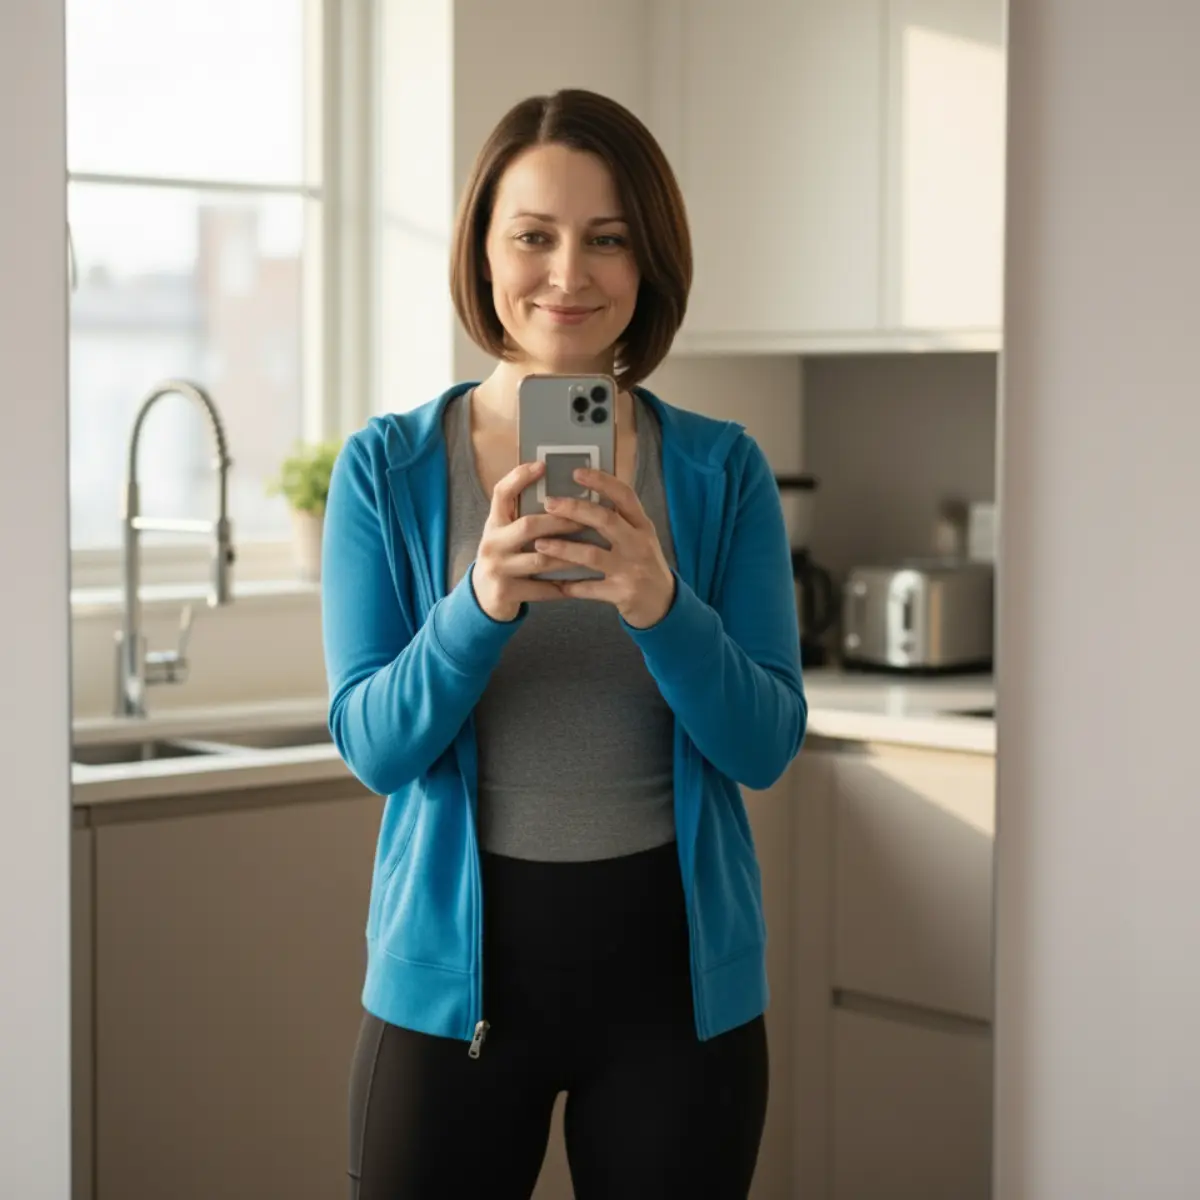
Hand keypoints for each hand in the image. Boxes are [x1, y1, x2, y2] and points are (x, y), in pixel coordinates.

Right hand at [472, 461, 583, 621]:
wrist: (483, 597)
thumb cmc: (505, 557)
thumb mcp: (506, 534)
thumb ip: (522, 517)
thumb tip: (562, 495)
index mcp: (493, 524)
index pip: (501, 493)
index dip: (519, 478)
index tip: (542, 466)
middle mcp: (492, 543)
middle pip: (529, 526)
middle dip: (561, 521)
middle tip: (586, 518)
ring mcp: (497, 568)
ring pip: (541, 559)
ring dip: (569, 555)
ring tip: (593, 550)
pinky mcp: (505, 592)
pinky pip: (541, 589)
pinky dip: (563, 586)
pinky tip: (582, 582)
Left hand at [534, 469, 675, 628]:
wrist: (664, 603)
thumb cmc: (645, 564)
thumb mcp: (641, 538)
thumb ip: (620, 520)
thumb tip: (583, 499)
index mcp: (642, 526)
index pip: (625, 496)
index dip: (601, 482)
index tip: (577, 472)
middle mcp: (638, 544)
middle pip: (605, 520)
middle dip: (574, 510)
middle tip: (549, 503)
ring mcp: (631, 569)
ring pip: (591, 555)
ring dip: (563, 549)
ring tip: (539, 544)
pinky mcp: (622, 593)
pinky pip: (589, 588)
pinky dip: (570, 585)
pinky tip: (554, 583)